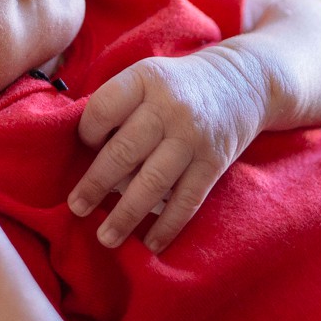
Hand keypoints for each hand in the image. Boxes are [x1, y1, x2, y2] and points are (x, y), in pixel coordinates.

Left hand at [69, 45, 265, 251]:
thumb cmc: (180, 86)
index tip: (85, 149)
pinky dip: (167, 226)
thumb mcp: (148, 77)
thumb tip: (83, 154)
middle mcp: (169, 107)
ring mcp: (193, 137)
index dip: (87, 134)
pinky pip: (186, 200)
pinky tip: (150, 244)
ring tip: (105, 237)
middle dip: (95, 185)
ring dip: (125, 215)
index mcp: (145, 79)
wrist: (244, 81)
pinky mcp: (214, 162)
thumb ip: (118, 105)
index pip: (102, 110)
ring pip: (152, 183)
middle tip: (77, 208)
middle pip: (123, 151)